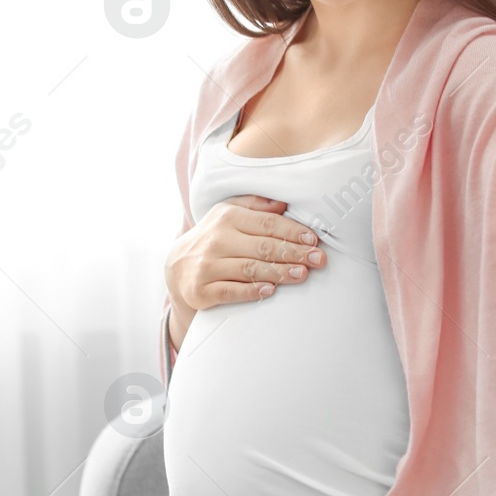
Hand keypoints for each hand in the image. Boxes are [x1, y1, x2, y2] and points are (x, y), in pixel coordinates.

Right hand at [165, 194, 325, 313]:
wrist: (177, 266)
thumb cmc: (214, 237)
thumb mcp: (229, 213)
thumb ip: (256, 205)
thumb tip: (284, 204)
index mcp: (228, 217)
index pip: (268, 224)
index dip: (293, 232)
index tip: (314, 240)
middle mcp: (216, 239)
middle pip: (263, 247)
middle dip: (294, 253)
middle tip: (318, 260)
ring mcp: (207, 265)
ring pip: (250, 269)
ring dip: (279, 273)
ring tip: (301, 275)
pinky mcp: (201, 290)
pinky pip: (231, 291)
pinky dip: (251, 291)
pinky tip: (270, 291)